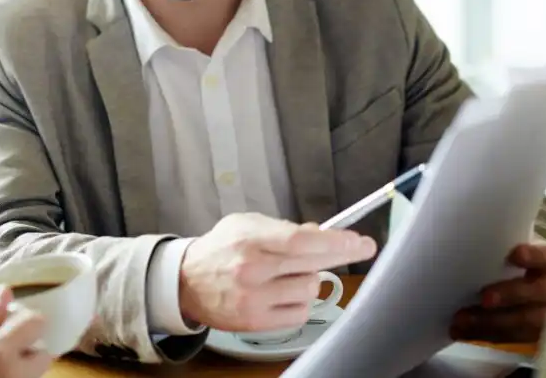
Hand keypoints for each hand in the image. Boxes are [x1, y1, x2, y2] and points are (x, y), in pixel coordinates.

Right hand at [0, 287, 51, 377]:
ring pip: (37, 371)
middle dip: (30, 348)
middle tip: (6, 349)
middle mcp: (16, 372)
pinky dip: (19, 375)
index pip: (37, 323)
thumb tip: (5, 291)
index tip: (14, 324)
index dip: (27, 321)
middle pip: (44, 353)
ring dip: (26, 364)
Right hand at [178, 212, 376, 331]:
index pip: (302, 241)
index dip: (336, 242)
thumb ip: (281, 227)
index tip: (359, 241)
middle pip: (311, 266)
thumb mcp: (245, 224)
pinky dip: (300, 301)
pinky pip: (299, 313)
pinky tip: (285, 292)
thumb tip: (319, 232)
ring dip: (310, 279)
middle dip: (340, 255)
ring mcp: (254, 299)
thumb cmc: (220, 249)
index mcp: (250, 240)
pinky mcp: (256, 322)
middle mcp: (252, 270)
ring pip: (309, 289)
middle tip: (359, 247)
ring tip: (290, 273)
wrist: (187, 282)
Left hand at [450, 242, 545, 343]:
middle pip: (537, 293)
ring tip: (462, 320)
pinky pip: (513, 338)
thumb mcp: (522, 255)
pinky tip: (464, 333)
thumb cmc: (524, 268)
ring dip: (491, 322)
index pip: (545, 257)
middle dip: (510, 295)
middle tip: (484, 298)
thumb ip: (504, 253)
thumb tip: (469, 248)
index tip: (516, 254)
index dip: (533, 256)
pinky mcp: (538, 336)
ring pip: (525, 322)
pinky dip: (487, 335)